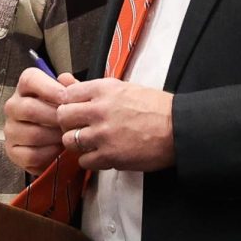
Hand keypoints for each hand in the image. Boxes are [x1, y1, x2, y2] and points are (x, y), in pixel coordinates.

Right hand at [3, 69, 77, 173]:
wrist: (58, 144)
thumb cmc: (62, 115)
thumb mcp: (70, 99)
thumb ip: (71, 88)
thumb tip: (66, 79)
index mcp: (26, 88)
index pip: (29, 80)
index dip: (48, 88)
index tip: (65, 98)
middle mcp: (13, 106)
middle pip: (29, 109)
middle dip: (55, 118)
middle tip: (71, 123)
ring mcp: (11, 129)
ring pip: (32, 134)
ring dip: (55, 138)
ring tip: (68, 137)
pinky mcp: (12, 151)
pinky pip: (31, 154)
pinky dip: (49, 154)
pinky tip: (59, 150)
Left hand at [56, 78, 174, 171]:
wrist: (178, 129)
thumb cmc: (154, 107)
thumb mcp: (122, 88)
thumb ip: (89, 87)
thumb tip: (63, 79)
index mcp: (103, 89)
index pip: (66, 94)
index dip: (67, 103)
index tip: (74, 110)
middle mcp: (99, 110)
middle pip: (62, 116)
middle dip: (68, 123)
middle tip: (78, 127)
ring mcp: (103, 134)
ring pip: (69, 140)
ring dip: (77, 143)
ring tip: (90, 142)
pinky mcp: (110, 156)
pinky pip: (83, 161)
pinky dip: (89, 160)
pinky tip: (101, 154)